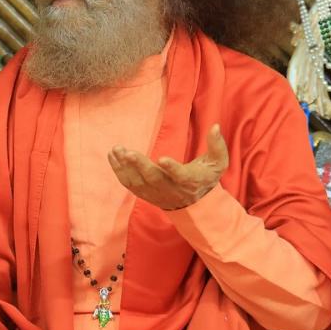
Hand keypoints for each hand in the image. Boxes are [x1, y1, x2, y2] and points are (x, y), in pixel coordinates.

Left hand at [107, 124, 227, 210]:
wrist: (194, 203)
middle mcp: (172, 190)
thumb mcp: (218, 162)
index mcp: (191, 181)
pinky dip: (119, 171)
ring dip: (125, 166)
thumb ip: (217, 145)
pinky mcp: (145, 195)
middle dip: (139, 165)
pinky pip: (129, 185)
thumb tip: (215, 126)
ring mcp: (156, 194)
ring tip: (117, 149)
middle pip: (154, 179)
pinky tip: (113, 156)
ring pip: (138, 182)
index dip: (172, 168)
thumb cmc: (205, 176)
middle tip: (127, 152)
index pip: (181, 176)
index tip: (162, 158)